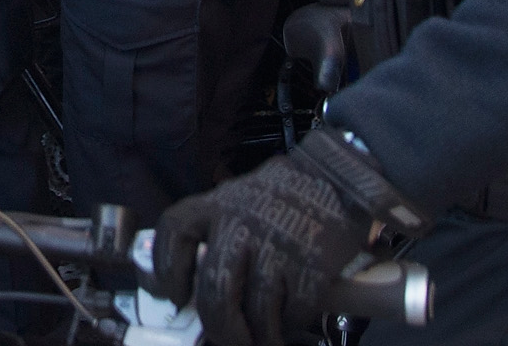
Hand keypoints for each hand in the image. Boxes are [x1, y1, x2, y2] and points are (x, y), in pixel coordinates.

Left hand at [144, 153, 371, 345]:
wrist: (339, 178)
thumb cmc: (284, 198)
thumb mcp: (240, 200)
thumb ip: (215, 231)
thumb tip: (193, 286)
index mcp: (218, 204)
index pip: (174, 231)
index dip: (168, 270)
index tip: (176, 296)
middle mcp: (241, 222)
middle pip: (216, 287)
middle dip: (221, 326)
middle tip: (230, 339)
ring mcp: (277, 243)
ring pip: (256, 307)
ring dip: (259, 334)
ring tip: (264, 339)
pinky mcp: (312, 262)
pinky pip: (295, 309)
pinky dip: (293, 322)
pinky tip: (292, 318)